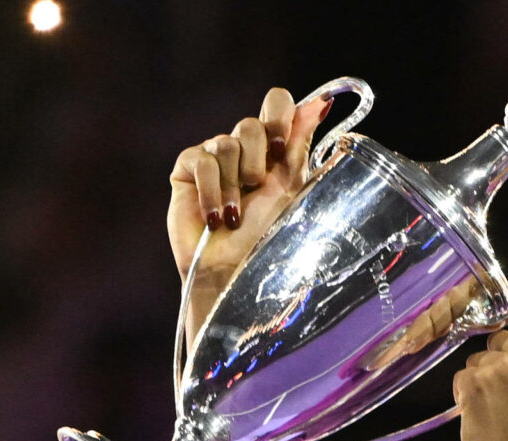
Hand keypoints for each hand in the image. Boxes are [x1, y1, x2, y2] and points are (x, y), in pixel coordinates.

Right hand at [166, 89, 330, 335]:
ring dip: (234, 186)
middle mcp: (243, 149)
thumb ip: (300, 145)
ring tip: (234, 216)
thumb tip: (320, 105)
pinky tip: (214, 218)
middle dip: (257, 160)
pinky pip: (201, 159)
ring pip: (225, 143)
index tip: (281, 147)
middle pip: (250, 124)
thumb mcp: (290, 188)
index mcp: (273, 150)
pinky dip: (211, 190)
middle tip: (256, 189)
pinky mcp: (187, 169)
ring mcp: (213, 157)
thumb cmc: (265, 238)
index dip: (278, 115)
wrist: (233, 270)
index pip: (276, 103)